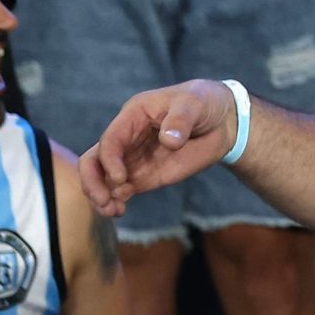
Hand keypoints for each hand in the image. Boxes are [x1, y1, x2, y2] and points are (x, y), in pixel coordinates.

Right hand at [77, 80, 239, 216]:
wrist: (222, 121)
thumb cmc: (203, 103)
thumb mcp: (194, 104)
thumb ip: (180, 120)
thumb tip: (169, 141)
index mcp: (133, 116)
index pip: (111, 140)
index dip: (109, 160)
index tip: (120, 179)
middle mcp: (127, 138)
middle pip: (94, 160)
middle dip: (92, 181)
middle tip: (104, 200)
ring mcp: (134, 159)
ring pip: (104, 178)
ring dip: (101, 195)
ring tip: (112, 211)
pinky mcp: (145, 175)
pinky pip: (122, 189)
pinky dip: (116, 200)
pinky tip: (120, 209)